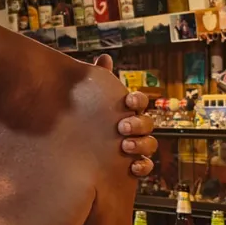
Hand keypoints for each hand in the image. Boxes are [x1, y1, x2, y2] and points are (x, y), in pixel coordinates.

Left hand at [94, 56, 157, 178]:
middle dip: (138, 124)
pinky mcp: (132, 166)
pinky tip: (133, 166)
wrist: (76, 156)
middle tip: (122, 127)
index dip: (137, 100)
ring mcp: (135, 147)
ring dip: (141, 144)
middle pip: (147, 123)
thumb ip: (98, 80)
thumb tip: (105, 57)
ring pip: (150, 144)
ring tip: (125, 146)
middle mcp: (134, 128)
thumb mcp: (90, 101)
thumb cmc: (87, 123)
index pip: (139, 102)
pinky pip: (147, 167)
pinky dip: (143, 166)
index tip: (128, 101)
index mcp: (125, 111)